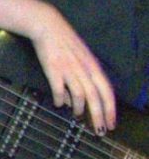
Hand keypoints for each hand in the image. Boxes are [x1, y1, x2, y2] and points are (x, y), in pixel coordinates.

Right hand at [29, 14, 116, 133]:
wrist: (48, 27)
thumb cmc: (64, 43)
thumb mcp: (79, 60)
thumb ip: (80, 79)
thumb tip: (72, 101)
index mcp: (93, 67)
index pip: (107, 92)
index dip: (110, 110)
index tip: (111, 125)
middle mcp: (84, 70)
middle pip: (96, 97)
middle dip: (99, 117)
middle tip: (99, 131)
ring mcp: (69, 70)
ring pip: (79, 95)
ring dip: (79, 108)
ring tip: (77, 116)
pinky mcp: (54, 70)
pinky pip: (59, 90)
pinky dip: (59, 99)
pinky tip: (58, 104)